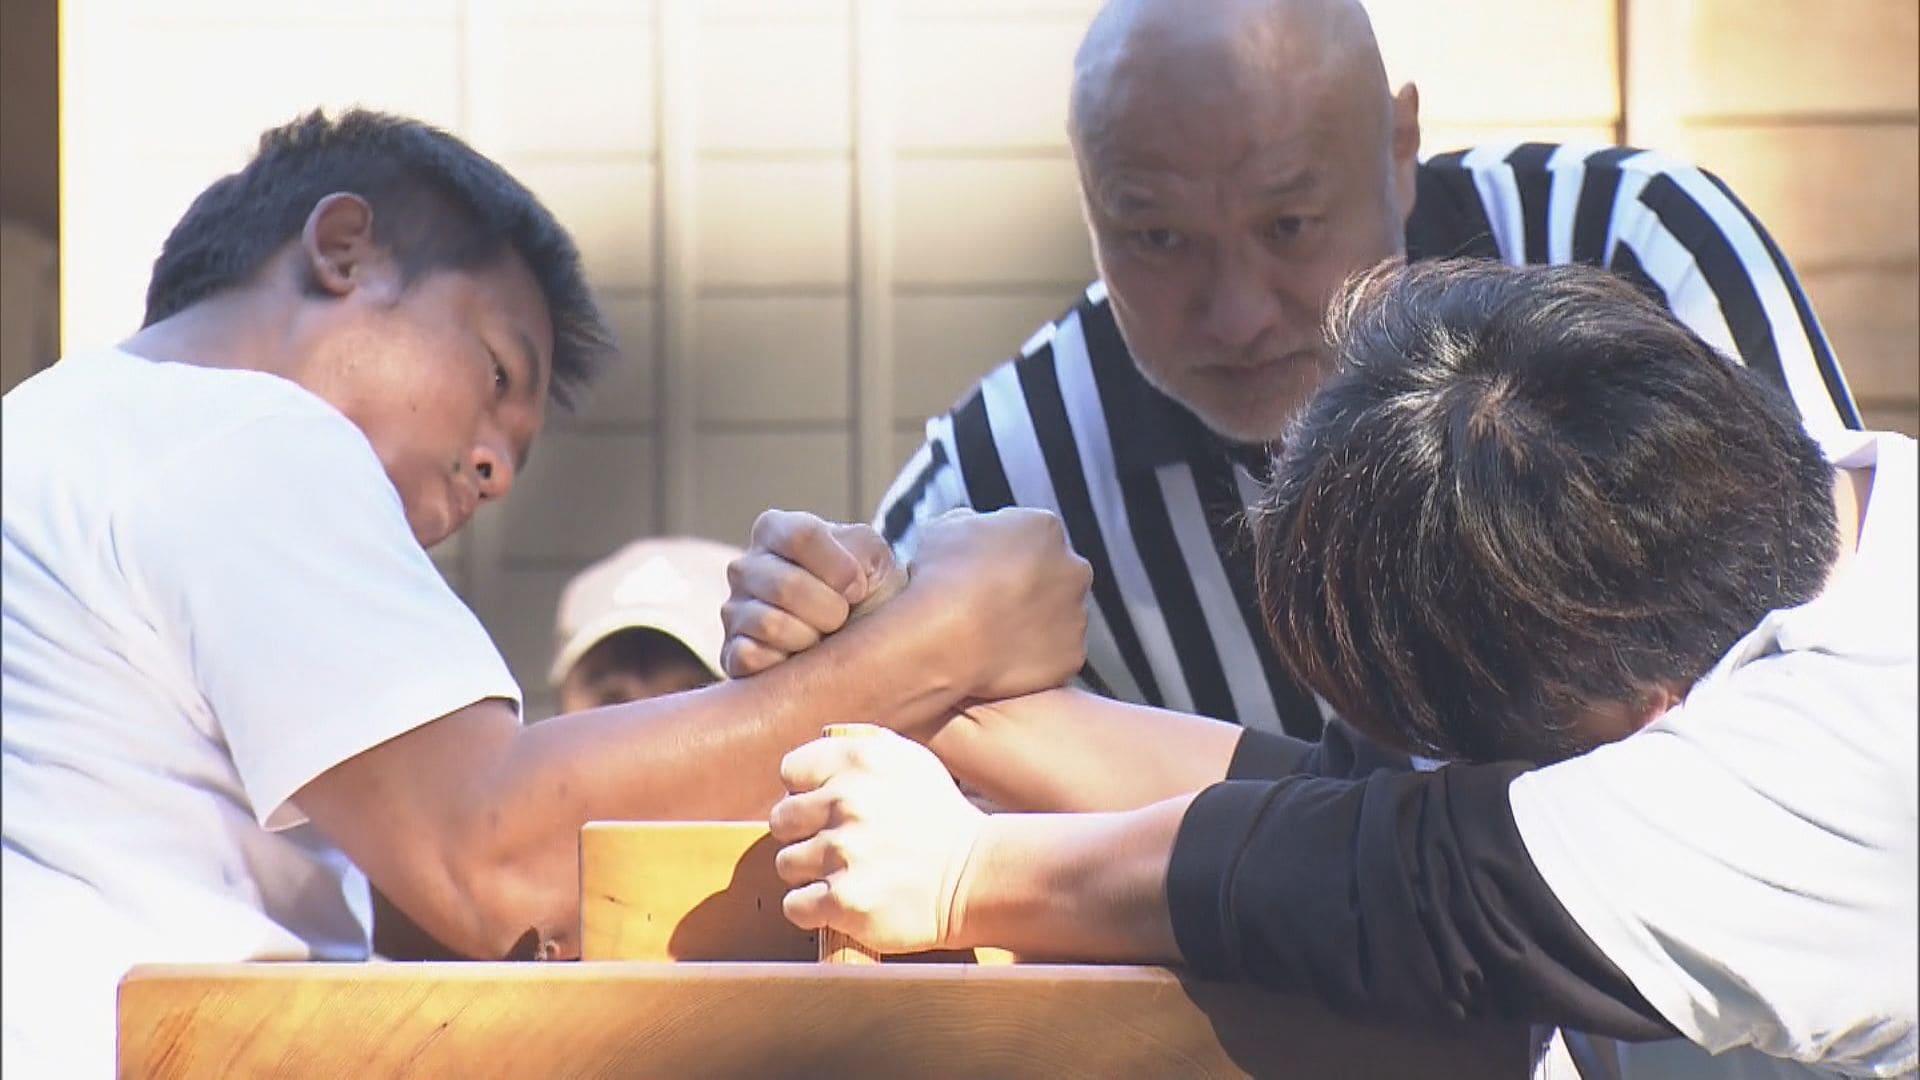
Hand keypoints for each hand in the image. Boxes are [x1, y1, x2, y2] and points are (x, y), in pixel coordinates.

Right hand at [722, 510, 899, 676]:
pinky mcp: (730, 654)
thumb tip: (845, 582)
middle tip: (841, 618)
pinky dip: (785, 664)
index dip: (840, 568)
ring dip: (811, 639)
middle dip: (831, 610)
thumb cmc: (864, 590)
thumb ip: (860, 549)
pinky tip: (799, 659)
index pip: (801, 536)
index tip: (857, 586)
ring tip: (821, 638)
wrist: (860, 637)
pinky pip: (750, 658)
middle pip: (786, 586)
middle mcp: (744, 567)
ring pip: (770, 625)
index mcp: (774, 530)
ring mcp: (733, 612)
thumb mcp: (873, 556)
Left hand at [770, 726, 985, 953]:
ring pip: (786, 864)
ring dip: (811, 873)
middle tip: (837, 846)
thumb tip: (808, 765)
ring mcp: (845, 852)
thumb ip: (857, 750)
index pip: (791, 773)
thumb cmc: (938, 820)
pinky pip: (795, 905)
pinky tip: (842, 901)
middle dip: (805, 835)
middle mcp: (849, 801)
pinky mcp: (844, 900)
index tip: (828, 809)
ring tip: (846, 874)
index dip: (807, 793)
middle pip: (782, 820)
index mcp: (860, 760)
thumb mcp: (907, 762)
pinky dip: (813, 909)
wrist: (976, 878)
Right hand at [901, 508, 1091, 700]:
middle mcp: (1071, 569)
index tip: (987, 568)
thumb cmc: (941, 584)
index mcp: (1044, 529)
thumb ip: (970, 525)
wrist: (943, 639)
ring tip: (992, 633)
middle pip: (1054, 574)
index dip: (1006, 554)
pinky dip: (1033, 658)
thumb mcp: (943, 530)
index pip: (1032, 536)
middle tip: (992, 602)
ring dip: (1032, 622)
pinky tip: (1002, 657)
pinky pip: (1054, 656)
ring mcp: (1076, 615)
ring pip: (1057, 617)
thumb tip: (970, 530)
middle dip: (1030, 586)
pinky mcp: (1071, 656)